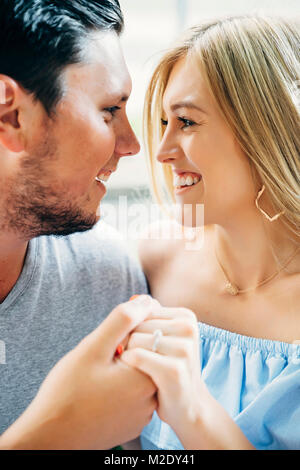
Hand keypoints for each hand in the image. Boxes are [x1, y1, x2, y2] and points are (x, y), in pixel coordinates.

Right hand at [0, 295, 159, 449]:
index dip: (123, 333)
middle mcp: (152, 398)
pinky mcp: (132, 423)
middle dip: (122, 351)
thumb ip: (123, 320)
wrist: (50, 436)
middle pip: (143, 356)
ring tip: (95, 380)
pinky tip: (98, 393)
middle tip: (96, 364)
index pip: (148, 336)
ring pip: (136, 374)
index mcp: (147, 377)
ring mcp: (143, 414)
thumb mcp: (94, 347)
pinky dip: (118, 387)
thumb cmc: (68, 391)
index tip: (103, 346)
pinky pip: (131, 394)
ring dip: (120, 369)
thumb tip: (147, 300)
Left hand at [121, 306, 201, 434]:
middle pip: (136, 324)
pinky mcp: (174, 370)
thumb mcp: (164, 337)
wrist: (189, 406)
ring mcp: (184, 349)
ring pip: (133, 340)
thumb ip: (150, 317)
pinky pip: (135, 356)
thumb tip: (134, 299)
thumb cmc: (168, 367)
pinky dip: (128, 365)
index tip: (144, 346)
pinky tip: (136, 375)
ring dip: (128, 356)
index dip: (133, 329)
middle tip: (143, 361)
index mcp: (186, 316)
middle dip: (130, 342)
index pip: (141, 310)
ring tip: (142, 369)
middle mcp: (188, 329)